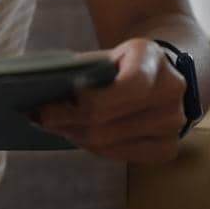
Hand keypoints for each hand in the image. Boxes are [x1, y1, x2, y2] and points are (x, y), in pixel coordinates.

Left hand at [27, 38, 188, 164]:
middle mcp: (171, 94)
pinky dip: (93, 147)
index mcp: (154, 60)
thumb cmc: (122, 61)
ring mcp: (173, 125)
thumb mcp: (107, 53)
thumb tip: (42, 91)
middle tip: (37, 116)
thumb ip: (84, 70)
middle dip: (66, 120)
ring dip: (75, 135)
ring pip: (109, 142)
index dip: (91, 96)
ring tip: (50, 126)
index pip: (127, 85)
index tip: (58, 97)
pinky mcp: (167, 149)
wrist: (163, 70)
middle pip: (107, 120)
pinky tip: (75, 135)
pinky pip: (120, 156)